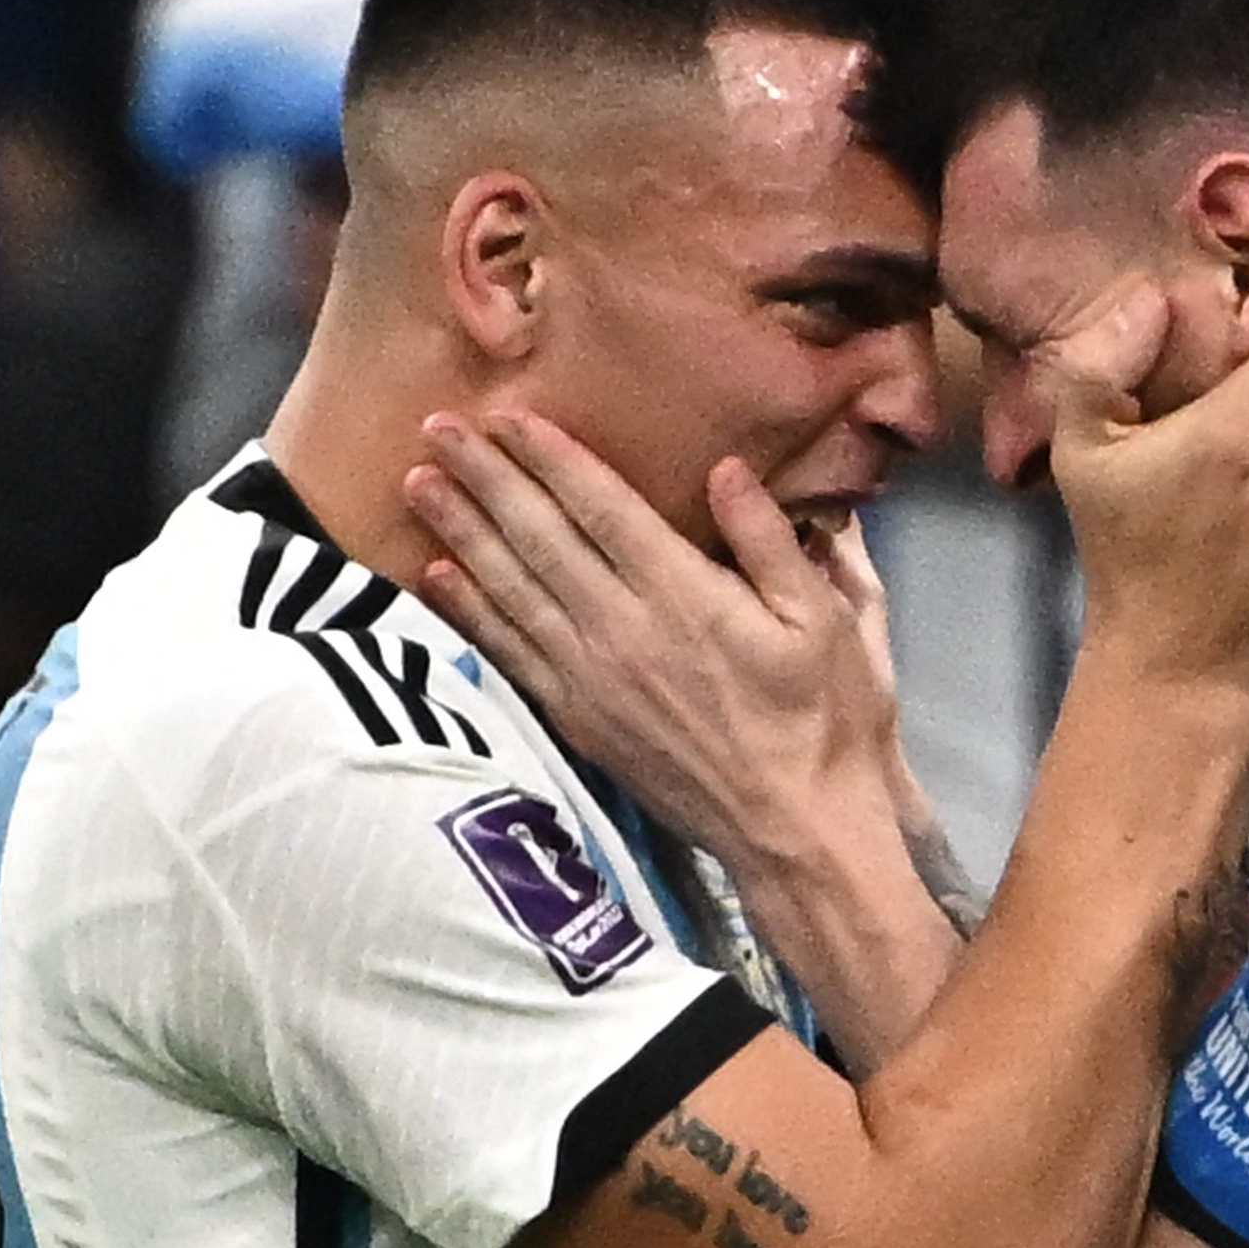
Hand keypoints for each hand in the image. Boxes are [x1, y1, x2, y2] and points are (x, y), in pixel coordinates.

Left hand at [404, 412, 906, 877]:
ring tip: (417, 485)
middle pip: (538, 539)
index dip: (550, 457)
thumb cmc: (826, 722)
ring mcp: (593, 681)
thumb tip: (726, 470)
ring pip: (510, 591)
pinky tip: (439, 578)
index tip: (507, 415)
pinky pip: (510, 655)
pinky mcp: (580, 723)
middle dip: (484, 478)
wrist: (798, 832)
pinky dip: (470, 613)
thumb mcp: (830, 621)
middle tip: (435, 428)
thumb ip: (772, 541)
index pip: (601, 508)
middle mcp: (625, 631)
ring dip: (462, 534)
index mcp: (687, 596)